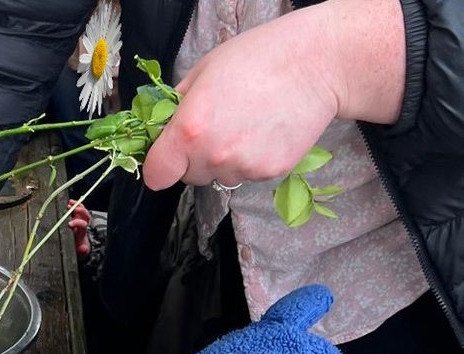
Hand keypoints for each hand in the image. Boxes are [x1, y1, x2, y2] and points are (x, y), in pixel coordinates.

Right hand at [67, 200, 91, 258]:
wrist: (78, 249)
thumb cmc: (77, 250)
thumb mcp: (80, 253)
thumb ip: (82, 251)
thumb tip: (83, 248)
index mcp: (82, 233)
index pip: (83, 225)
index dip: (78, 223)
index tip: (69, 224)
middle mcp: (82, 225)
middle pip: (85, 215)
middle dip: (80, 211)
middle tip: (72, 207)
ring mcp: (79, 221)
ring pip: (81, 211)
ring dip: (77, 205)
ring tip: (70, 202)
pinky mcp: (74, 219)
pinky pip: (75, 211)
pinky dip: (72, 205)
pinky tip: (68, 202)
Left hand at [143, 8, 342, 190]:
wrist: (317, 63)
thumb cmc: (259, 57)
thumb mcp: (204, 71)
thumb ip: (177, 106)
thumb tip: (161, 127)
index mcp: (189, 129)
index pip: (156, 175)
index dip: (160, 165)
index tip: (167, 156)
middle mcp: (213, 155)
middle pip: (188, 176)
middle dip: (195, 158)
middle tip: (218, 125)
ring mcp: (242, 167)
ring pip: (219, 177)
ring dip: (225, 159)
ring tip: (247, 123)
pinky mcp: (268, 173)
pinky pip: (247, 175)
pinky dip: (252, 159)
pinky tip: (265, 131)